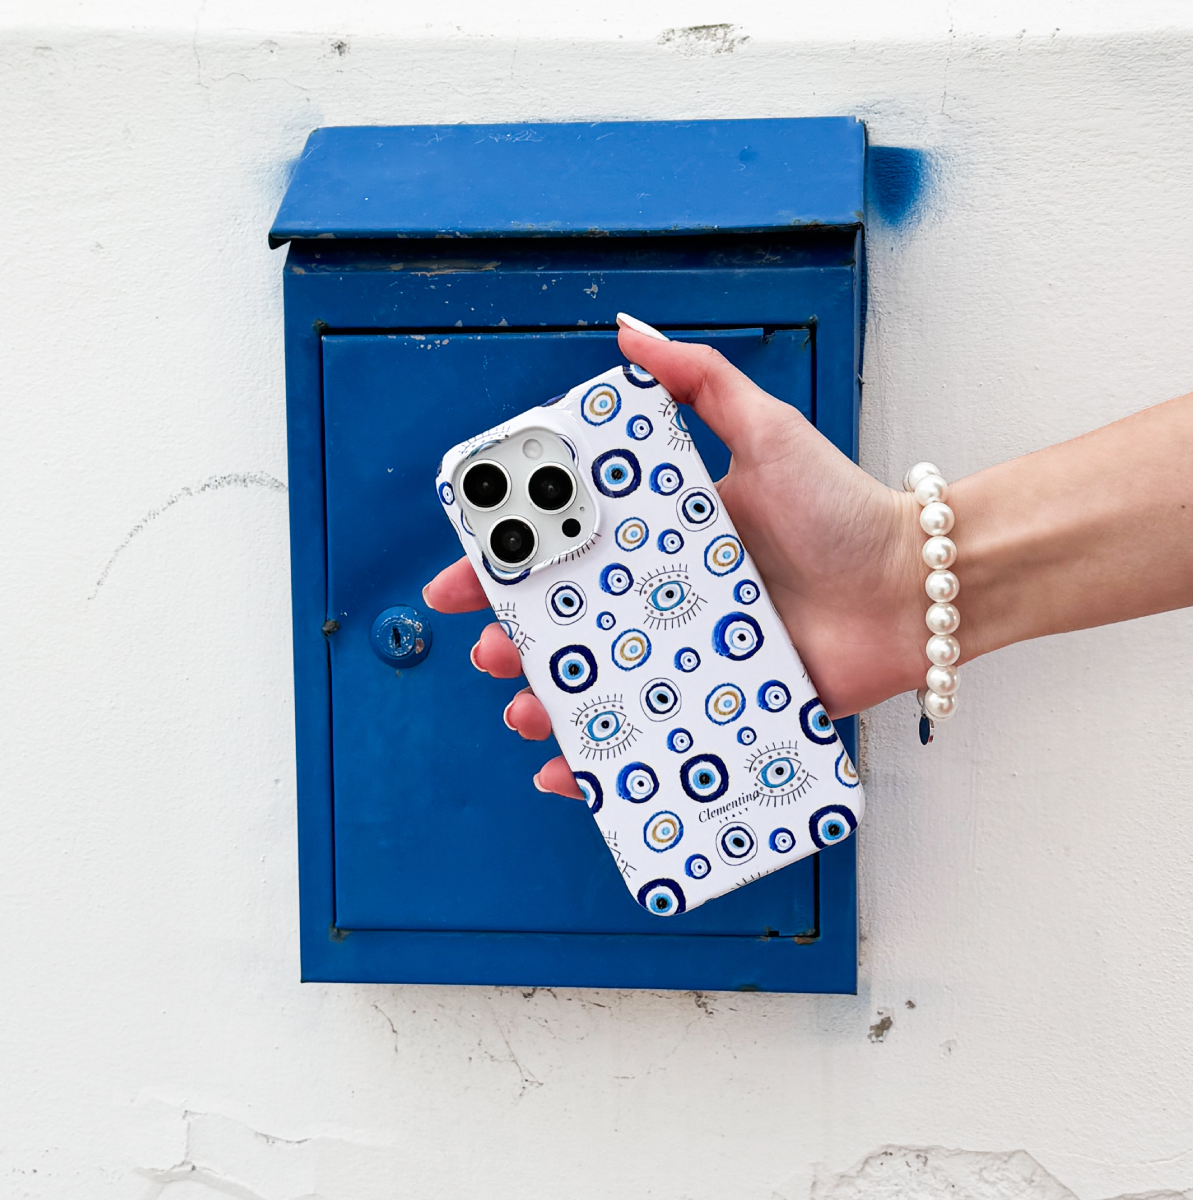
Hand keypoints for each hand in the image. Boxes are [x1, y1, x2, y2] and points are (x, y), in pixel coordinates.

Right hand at [425, 322, 925, 797]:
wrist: (913, 588)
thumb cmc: (843, 509)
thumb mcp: (767, 432)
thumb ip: (701, 381)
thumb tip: (628, 330)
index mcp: (663, 539)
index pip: (567, 550)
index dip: (506, 566)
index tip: (461, 578)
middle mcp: (666, 600)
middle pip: (571, 625)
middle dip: (517, 642)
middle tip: (489, 651)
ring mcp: (689, 657)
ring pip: (599, 687)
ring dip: (550, 704)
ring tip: (524, 712)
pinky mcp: (721, 705)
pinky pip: (651, 739)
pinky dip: (605, 764)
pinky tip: (566, 773)